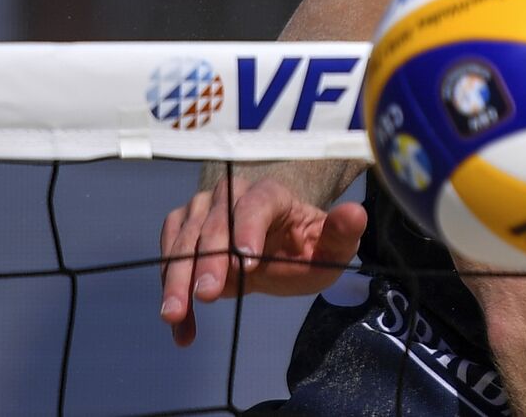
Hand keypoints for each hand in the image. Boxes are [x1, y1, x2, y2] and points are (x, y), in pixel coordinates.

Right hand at [158, 175, 366, 346]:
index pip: (256, 204)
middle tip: (204, 296)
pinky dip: (173, 293)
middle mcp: (232, 195)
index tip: (247, 264)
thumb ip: (343, 232)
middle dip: (206, 261)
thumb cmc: (307, 247)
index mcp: (272, 194)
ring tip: (176, 316)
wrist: (280, 252)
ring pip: (183, 240)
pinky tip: (182, 330)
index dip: (248, 230)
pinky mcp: (184, 230)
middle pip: (213, 224)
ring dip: (177, 279)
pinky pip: (170, 258)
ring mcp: (203, 210)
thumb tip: (355, 213)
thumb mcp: (332, 247)